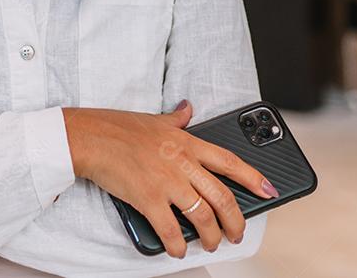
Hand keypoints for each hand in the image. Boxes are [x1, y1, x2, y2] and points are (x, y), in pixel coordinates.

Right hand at [62, 100, 278, 258]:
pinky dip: (178, 245)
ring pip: (203, 217)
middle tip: (236, 233)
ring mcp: (166, 181)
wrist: (87, 137)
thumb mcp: (153, 118)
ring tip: (209, 244)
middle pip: (222, 197)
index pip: (229, 161)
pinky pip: (171, 230)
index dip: (253, 178)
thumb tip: (188, 108)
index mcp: (185, 141)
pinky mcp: (148, 198)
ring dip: (210, 237)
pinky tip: (178, 250)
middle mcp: (181, 162)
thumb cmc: (115, 126)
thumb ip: (176, 118)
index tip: (269, 190)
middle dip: (235, 221)